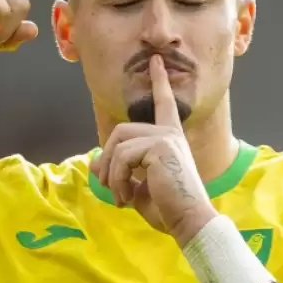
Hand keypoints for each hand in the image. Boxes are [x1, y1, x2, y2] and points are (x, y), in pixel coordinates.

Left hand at [90, 55, 218, 243]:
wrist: (188, 221)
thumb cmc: (167, 208)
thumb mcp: (134, 187)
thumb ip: (118, 171)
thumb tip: (94, 161)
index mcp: (169, 139)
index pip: (163, 104)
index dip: (159, 82)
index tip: (155, 61)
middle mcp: (169, 133)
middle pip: (121, 131)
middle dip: (107, 160)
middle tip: (109, 188)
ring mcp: (166, 138)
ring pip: (119, 144)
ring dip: (111, 174)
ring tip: (119, 196)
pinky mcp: (161, 147)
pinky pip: (123, 157)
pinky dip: (118, 180)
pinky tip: (126, 198)